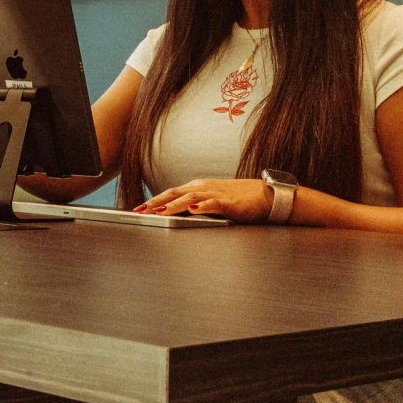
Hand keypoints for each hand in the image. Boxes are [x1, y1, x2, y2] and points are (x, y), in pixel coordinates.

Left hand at [134, 178, 271, 222]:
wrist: (265, 195)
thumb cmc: (237, 199)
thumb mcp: (210, 201)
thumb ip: (194, 206)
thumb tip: (175, 214)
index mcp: (197, 188)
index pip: (171, 193)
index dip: (154, 200)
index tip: (138, 208)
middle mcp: (203, 188)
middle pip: (174, 193)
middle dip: (156, 202)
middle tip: (139, 210)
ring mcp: (215, 194)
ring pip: (190, 198)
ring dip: (173, 205)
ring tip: (159, 211)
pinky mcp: (229, 202)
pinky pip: (214, 203)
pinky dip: (202, 206)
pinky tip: (194, 210)